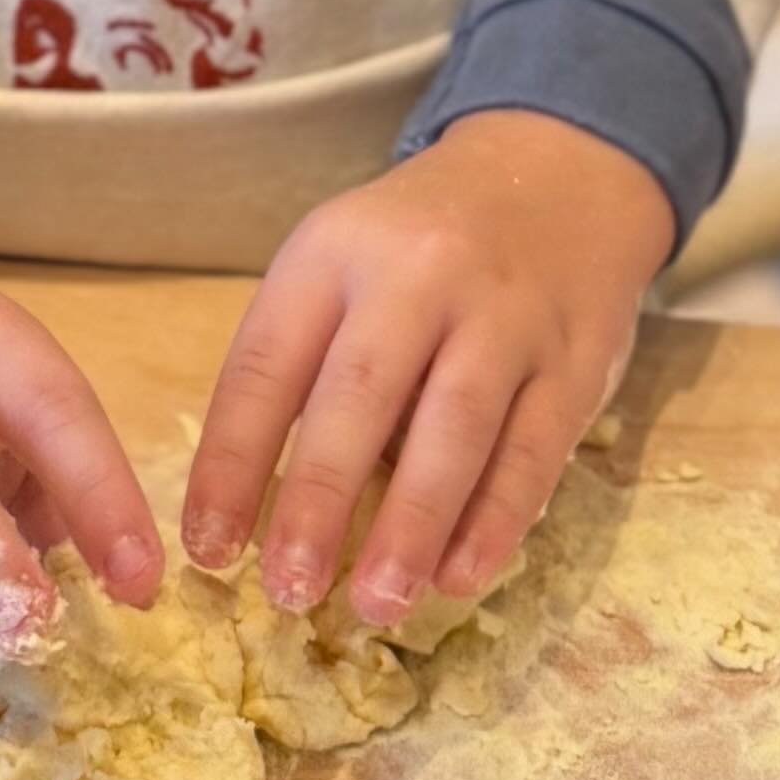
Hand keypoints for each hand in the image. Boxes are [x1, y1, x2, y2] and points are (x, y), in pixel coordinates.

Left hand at [180, 113, 672, 631]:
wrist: (554, 175)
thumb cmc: (416, 248)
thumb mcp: (339, 263)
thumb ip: (299, 363)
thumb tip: (246, 509)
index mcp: (335, 253)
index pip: (267, 364)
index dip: (231, 463)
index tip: (206, 550)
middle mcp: (418, 275)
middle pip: (360, 395)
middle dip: (321, 501)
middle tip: (291, 592)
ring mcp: (504, 315)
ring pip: (456, 427)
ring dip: (413, 525)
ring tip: (377, 604)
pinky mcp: (573, 358)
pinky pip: (534, 448)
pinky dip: (496, 520)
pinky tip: (460, 576)